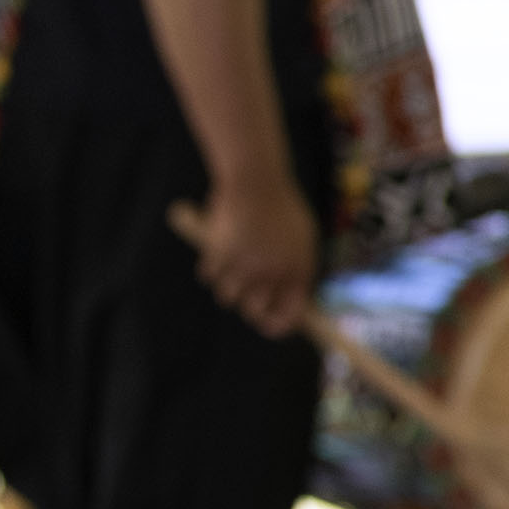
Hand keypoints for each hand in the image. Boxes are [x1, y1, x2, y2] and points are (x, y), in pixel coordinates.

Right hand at [181, 179, 316, 337]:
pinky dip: (210, 266)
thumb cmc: (280, 206)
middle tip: (243, 293)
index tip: (269, 327)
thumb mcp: (300, 237)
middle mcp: (273, 272)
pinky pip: (208, 276)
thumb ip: (294, 269)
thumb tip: (286, 302)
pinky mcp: (220, 255)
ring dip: (226, 283)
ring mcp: (245, 265)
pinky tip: (217, 247)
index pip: (291, 312)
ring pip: (227, 296)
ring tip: (229, 263)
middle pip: (253, 310)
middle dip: (247, 304)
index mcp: (298, 268)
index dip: (279, 325)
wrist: (256, 181)